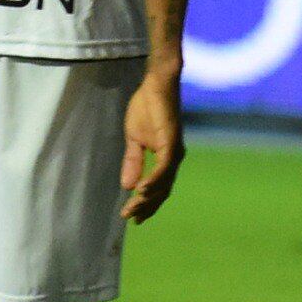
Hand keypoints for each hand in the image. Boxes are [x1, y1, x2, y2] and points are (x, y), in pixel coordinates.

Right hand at [122, 60, 185, 221]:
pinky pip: (163, 168)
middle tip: (129, 217)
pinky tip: (141, 190)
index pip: (158, 188)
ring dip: (148, 198)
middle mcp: (174, 158)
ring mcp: (174, 151)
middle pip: (162, 191)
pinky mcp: (171, 142)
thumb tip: (127, 186)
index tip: (133, 216)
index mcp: (166, 158)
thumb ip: (132, 162)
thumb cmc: (146, 108)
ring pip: (163, 183)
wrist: (155, 85)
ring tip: (133, 207)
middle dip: (146, 206)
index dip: (147, 204)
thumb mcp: (134, 140)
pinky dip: (153, 180)